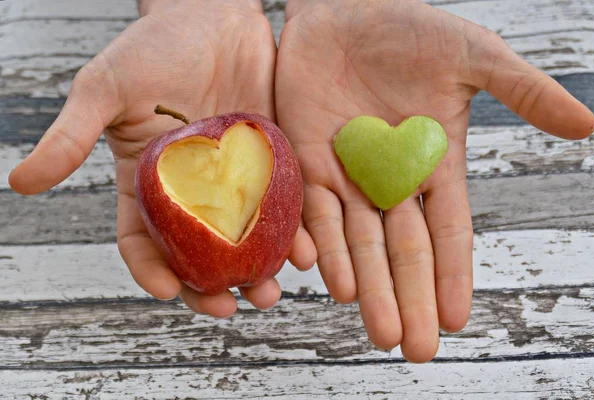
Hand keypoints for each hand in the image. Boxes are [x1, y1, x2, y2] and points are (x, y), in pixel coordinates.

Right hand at [9, 0, 307, 316]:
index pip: (144, 239)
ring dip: (259, 270)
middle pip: (200, 253)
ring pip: (246, 240)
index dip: (149, 269)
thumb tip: (22, 183)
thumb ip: (72, 135)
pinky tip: (308, 251)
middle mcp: (194, 191)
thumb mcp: (105, 88)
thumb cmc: (153, 48)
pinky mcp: (272, 164)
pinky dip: (294, 233)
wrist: (212, 14)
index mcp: (149, 183)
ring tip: (272, 291)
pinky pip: (284, 207)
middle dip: (212, 286)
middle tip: (231, 306)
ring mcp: (236, 180)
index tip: (164, 290)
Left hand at [276, 0, 593, 361]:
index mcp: (433, 166)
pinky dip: (320, 244)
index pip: (448, 232)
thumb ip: (522, 92)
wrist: (344, 9)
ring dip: (367, 286)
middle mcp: (389, 181)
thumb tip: (587, 127)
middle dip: (409, 298)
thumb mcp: (473, 57)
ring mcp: (346, 175)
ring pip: (356, 242)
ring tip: (377, 328)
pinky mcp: (306, 162)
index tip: (456, 319)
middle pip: (402, 250)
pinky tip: (330, 278)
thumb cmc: (410, 29)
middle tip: (413, 350)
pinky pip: (313, 211)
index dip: (453, 274)